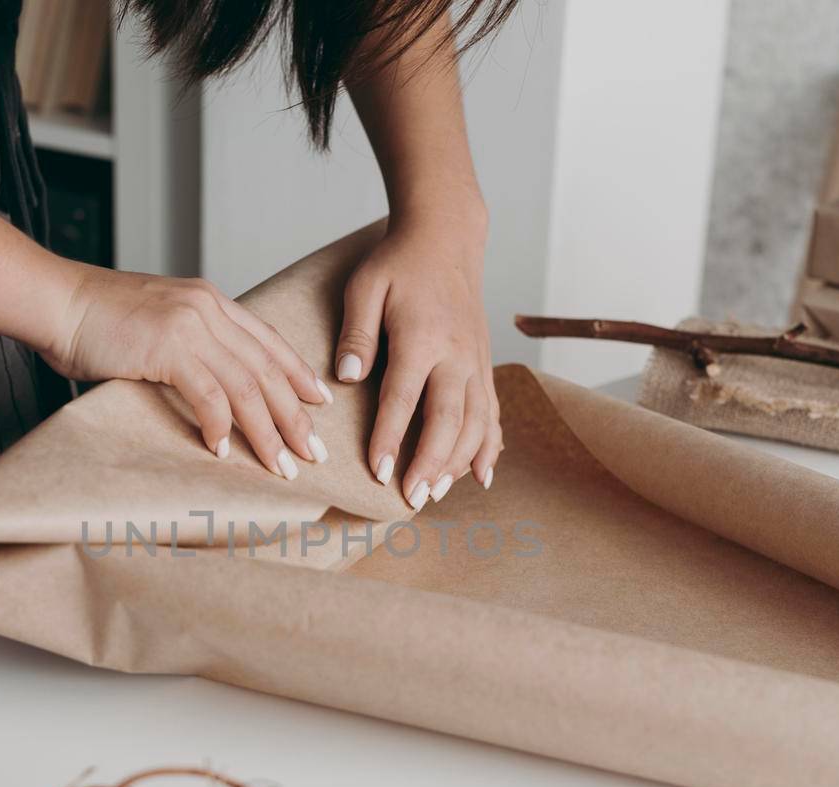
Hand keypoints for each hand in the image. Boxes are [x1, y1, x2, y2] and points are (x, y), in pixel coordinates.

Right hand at [48, 265, 332, 478]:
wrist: (56, 301)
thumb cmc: (96, 319)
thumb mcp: (157, 321)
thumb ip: (188, 343)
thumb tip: (208, 384)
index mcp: (210, 301)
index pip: (268, 341)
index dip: (297, 374)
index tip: (319, 403)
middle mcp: (208, 309)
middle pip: (267, 369)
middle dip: (295, 415)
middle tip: (314, 451)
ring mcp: (190, 326)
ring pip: (247, 387)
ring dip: (267, 431)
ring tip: (281, 464)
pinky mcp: (169, 347)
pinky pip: (209, 394)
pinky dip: (220, 425)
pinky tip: (224, 450)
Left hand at [333, 211, 501, 507]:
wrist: (447, 236)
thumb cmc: (399, 263)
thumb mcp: (365, 287)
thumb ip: (356, 334)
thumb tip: (347, 377)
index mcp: (422, 337)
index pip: (403, 398)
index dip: (390, 438)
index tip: (377, 473)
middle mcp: (456, 354)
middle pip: (447, 419)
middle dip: (431, 462)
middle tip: (412, 497)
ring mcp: (476, 361)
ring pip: (476, 422)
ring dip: (458, 462)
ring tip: (437, 492)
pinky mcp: (484, 364)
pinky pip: (492, 413)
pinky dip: (488, 447)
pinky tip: (480, 476)